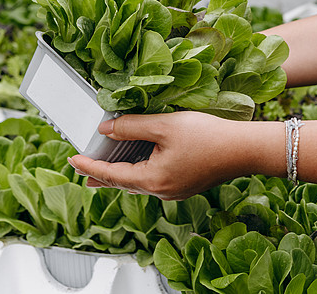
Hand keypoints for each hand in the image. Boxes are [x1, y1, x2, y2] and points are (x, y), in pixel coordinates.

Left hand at [67, 111, 284, 200]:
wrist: (245, 149)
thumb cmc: (207, 136)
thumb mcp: (164, 126)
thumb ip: (131, 127)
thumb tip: (105, 129)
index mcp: (152, 180)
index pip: (111, 175)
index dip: (89, 166)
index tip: (72, 160)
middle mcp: (162, 191)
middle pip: (123, 184)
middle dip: (101, 176)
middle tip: (82, 171)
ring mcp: (175, 190)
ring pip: (139, 183)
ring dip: (120, 174)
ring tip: (104, 169)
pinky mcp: (185, 184)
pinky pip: (153, 180)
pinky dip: (139, 170)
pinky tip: (139, 161)